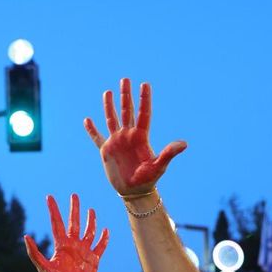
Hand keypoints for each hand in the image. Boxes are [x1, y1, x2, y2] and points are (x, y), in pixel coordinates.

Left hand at [24, 193, 107, 271]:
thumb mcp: (44, 267)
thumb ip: (35, 252)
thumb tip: (25, 236)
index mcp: (60, 246)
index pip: (57, 223)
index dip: (53, 210)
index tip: (49, 197)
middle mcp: (72, 246)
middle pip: (74, 223)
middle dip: (74, 209)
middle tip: (74, 195)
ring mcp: (84, 252)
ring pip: (88, 232)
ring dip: (90, 221)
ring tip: (91, 210)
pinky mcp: (94, 260)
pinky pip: (100, 247)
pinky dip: (103, 239)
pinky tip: (106, 230)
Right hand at [85, 78, 186, 195]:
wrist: (134, 191)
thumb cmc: (149, 179)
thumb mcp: (159, 166)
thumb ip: (169, 153)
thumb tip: (184, 144)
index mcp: (141, 137)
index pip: (143, 114)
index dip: (144, 99)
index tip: (145, 84)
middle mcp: (128, 136)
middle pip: (127, 111)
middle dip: (125, 95)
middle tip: (125, 79)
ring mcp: (117, 142)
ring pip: (112, 119)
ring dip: (109, 106)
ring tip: (108, 92)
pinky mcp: (106, 151)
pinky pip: (97, 137)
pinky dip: (92, 129)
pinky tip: (87, 120)